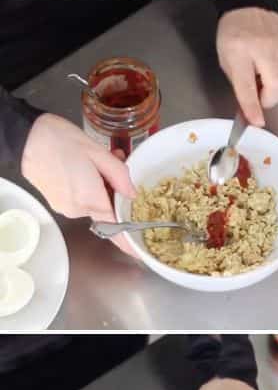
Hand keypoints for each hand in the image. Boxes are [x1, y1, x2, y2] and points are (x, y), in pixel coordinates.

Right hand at [21, 114, 136, 252]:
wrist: (27, 137)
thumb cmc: (62, 140)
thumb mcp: (98, 153)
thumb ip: (119, 176)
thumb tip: (132, 194)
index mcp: (90, 199)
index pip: (115, 227)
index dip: (128, 239)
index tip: (138, 251)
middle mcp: (77, 209)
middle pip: (106, 210)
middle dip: (116, 192)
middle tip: (118, 163)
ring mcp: (64, 206)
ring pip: (93, 203)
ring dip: (102, 186)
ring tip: (100, 159)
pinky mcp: (56, 200)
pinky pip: (79, 198)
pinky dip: (88, 186)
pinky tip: (86, 166)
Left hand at [217, 7, 277, 124]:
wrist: (248, 11)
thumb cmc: (234, 38)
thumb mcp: (228, 61)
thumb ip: (241, 86)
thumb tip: (254, 113)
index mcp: (240, 52)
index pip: (247, 85)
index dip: (253, 107)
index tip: (257, 122)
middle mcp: (265, 47)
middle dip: (271, 99)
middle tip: (264, 95)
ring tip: (275, 85)